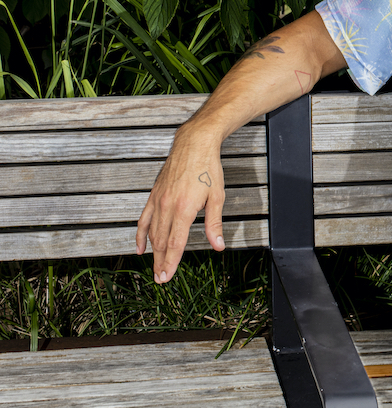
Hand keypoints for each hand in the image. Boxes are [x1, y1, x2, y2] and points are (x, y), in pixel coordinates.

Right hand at [136, 127, 225, 282]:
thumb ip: (214, 224)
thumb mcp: (217, 196)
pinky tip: (140, 247)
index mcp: (184, 208)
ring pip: (152, 233)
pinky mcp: (154, 196)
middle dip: (161, 262)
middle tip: (160, 279)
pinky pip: (144, 219)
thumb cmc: (208, 168)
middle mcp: (168, 206)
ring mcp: (158, 201)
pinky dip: (140, 235)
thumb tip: (218, 245)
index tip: (166, 277)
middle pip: (161, 242)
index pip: (175, 243)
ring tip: (155, 267)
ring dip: (153, 252)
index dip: (170, 262)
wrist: (193, 144)